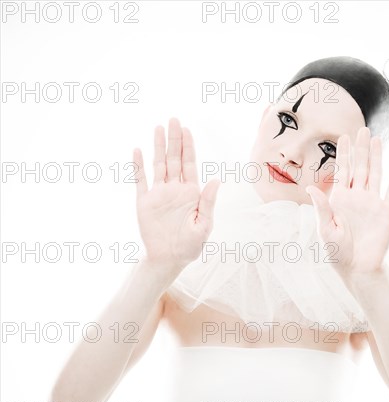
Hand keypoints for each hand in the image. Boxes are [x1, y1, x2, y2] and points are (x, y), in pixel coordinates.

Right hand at [133, 118, 220, 270]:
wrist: (168, 259)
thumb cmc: (190, 246)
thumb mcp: (204, 225)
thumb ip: (208, 202)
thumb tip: (215, 180)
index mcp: (191, 193)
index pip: (189, 164)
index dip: (188, 147)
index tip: (187, 129)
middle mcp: (175, 189)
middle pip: (174, 159)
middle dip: (175, 140)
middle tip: (174, 119)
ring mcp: (159, 194)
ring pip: (158, 165)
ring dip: (158, 146)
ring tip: (158, 127)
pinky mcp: (144, 202)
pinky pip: (140, 180)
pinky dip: (138, 166)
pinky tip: (137, 150)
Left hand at [306, 127, 388, 276]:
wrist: (358, 268)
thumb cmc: (337, 252)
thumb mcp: (325, 230)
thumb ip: (321, 208)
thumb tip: (311, 188)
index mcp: (340, 200)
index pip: (342, 171)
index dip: (343, 154)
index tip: (343, 137)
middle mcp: (357, 197)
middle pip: (359, 167)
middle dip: (360, 149)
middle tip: (362, 129)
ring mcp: (372, 203)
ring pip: (375, 173)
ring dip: (376, 156)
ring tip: (377, 139)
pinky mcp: (387, 211)